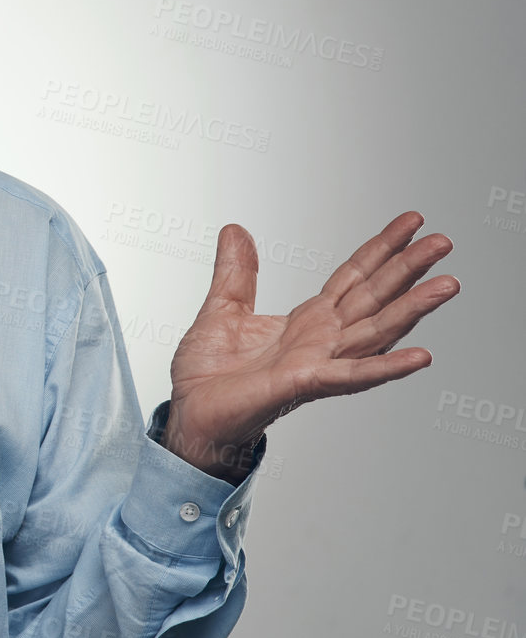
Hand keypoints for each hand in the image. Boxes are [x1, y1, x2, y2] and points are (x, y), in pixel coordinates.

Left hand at [166, 211, 459, 482]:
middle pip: (375, 297)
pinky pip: (352, 375)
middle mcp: (322, 340)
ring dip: (413, 308)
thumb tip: (235, 230)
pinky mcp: (304, 384)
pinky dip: (386, 367)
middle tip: (443, 241)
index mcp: (307, 321)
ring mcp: (319, 363)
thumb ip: (236, 271)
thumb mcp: (221, 308)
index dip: (382, 249)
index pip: (354, 277)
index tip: (412, 222)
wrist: (190, 416)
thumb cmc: (209, 375)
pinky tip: (420, 356)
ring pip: (376, 330)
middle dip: (409, 268)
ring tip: (447, 284)